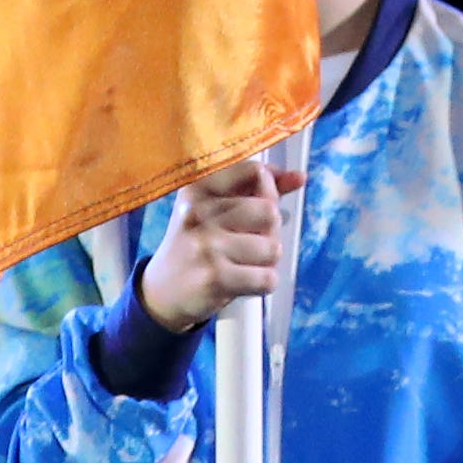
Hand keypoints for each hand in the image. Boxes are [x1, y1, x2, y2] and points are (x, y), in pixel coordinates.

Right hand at [142, 162, 288, 334]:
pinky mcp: (216, 277)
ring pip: (273, 248)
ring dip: (266, 261)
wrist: (163, 291)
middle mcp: (198, 211)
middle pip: (270, 211)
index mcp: (198, 189)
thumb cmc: (198, 246)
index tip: (262, 204)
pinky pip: (267, 278)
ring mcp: (206, 245)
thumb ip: (256, 191)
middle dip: (269, 231)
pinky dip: (262, 283)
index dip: (270, 188)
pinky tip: (242, 281)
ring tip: (242, 264)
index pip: (254, 171)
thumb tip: (300, 176)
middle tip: (248, 242)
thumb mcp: (216, 211)